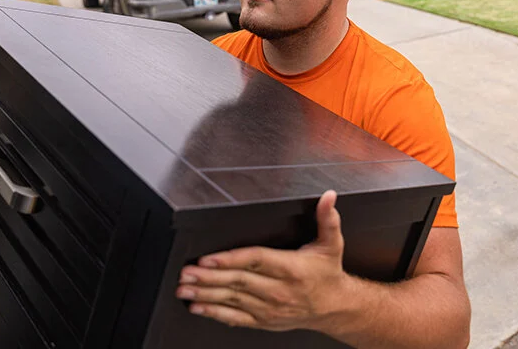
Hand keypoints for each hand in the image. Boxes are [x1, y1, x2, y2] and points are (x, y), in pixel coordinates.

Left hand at [176, 190, 350, 331]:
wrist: (333, 307)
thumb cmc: (328, 274)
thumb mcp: (332, 244)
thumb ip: (327, 218)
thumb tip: (328, 197)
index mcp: (291, 268)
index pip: (256, 261)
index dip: (230, 259)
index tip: (208, 259)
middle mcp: (279, 290)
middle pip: (238, 282)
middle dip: (208, 277)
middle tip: (186, 273)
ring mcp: (269, 308)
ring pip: (232, 300)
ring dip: (205, 294)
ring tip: (184, 288)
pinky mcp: (263, 320)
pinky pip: (236, 318)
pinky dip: (215, 312)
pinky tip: (198, 306)